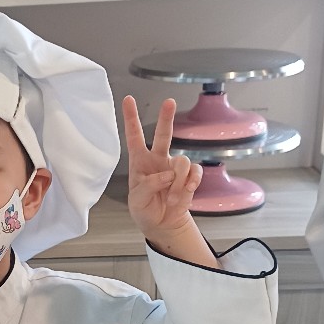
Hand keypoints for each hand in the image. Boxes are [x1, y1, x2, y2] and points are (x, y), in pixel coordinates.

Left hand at [122, 96, 202, 239]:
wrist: (162, 224)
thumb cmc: (144, 209)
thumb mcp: (137, 200)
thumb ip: (148, 186)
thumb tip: (167, 174)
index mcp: (139, 162)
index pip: (134, 136)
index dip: (131, 118)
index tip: (128, 99)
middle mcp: (158, 159)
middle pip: (163, 134)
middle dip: (166, 117)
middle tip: (169, 102)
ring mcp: (174, 167)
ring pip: (182, 162)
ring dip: (178, 183)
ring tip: (172, 198)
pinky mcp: (189, 176)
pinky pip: (195, 172)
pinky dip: (191, 183)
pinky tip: (186, 192)